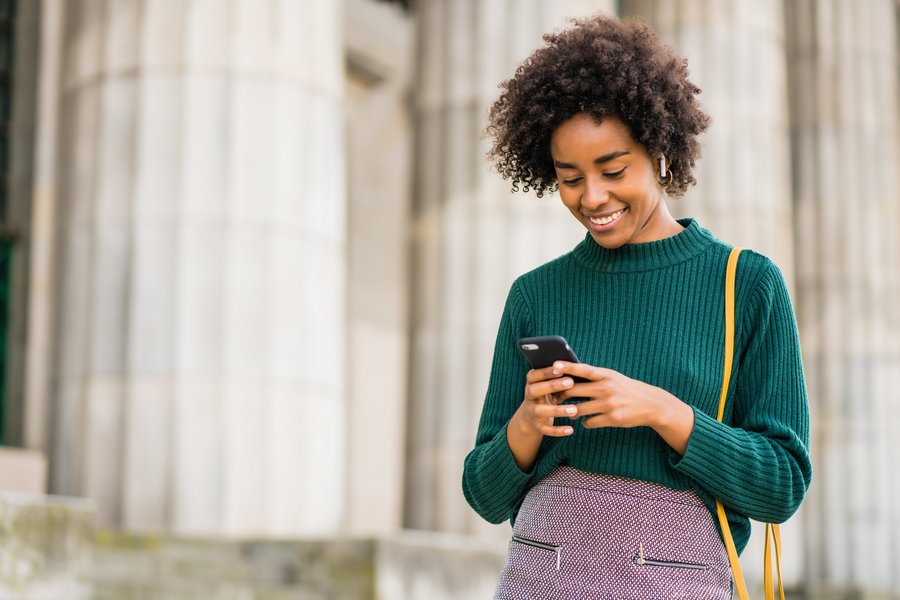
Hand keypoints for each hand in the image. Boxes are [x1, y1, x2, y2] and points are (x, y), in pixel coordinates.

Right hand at [515, 365, 579, 437]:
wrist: (530, 418)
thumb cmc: (546, 395)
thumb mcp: (547, 385)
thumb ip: (557, 378)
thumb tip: (575, 369)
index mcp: (531, 383)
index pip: (534, 375)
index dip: (546, 372)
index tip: (560, 368)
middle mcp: (529, 397)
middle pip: (536, 390)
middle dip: (552, 386)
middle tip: (570, 382)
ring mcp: (532, 412)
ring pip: (541, 411)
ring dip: (557, 410)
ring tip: (574, 409)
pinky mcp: (537, 426)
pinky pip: (546, 429)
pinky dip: (558, 431)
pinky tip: (570, 429)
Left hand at [552, 361, 694, 454]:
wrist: (650, 404)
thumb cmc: (626, 388)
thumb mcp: (613, 377)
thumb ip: (594, 376)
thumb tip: (570, 375)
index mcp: (606, 375)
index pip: (583, 369)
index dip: (568, 367)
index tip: (554, 365)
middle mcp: (607, 388)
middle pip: (574, 391)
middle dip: (561, 395)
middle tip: (554, 397)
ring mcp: (609, 405)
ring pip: (578, 410)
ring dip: (571, 412)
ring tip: (569, 411)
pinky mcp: (612, 419)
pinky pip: (589, 422)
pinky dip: (585, 422)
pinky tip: (586, 420)